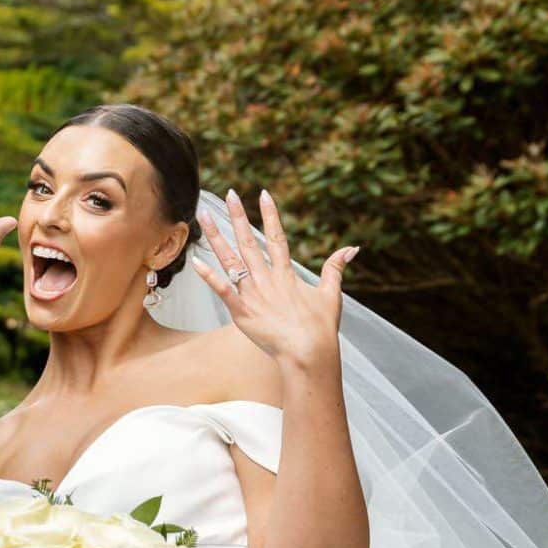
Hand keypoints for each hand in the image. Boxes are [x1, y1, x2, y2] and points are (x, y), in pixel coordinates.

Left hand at [193, 187, 358, 368]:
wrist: (308, 352)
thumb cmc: (321, 327)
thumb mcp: (331, 294)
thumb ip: (336, 268)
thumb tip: (352, 248)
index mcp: (286, 274)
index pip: (277, 237)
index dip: (270, 214)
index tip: (263, 194)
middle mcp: (267, 279)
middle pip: (249, 242)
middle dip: (238, 216)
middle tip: (229, 194)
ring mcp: (252, 294)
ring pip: (231, 260)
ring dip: (216, 237)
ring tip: (203, 216)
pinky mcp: (241, 312)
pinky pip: (222, 290)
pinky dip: (209, 276)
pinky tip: (196, 261)